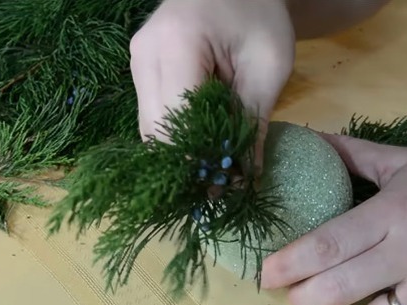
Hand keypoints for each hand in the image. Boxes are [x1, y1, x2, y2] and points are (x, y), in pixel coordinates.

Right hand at [129, 0, 294, 173]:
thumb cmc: (259, 13)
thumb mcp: (269, 65)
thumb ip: (253, 121)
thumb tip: (246, 179)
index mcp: (176, 44)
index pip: (177, 119)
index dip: (199, 157)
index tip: (226, 185)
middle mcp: (144, 54)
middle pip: (157, 129)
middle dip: (188, 161)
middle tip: (222, 185)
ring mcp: (137, 61)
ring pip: (150, 128)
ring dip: (181, 152)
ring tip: (214, 167)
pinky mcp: (140, 69)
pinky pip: (153, 114)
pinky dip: (176, 135)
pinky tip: (202, 144)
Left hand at [261, 134, 406, 304]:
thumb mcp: (404, 161)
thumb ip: (351, 154)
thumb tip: (304, 138)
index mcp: (393, 211)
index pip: (328, 243)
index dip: (290, 263)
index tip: (264, 275)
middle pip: (342, 287)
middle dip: (308, 299)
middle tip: (298, 299)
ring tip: (389, 294)